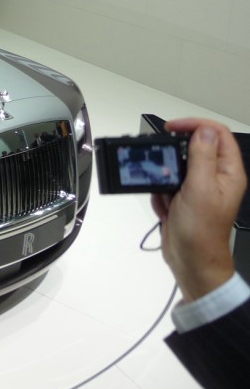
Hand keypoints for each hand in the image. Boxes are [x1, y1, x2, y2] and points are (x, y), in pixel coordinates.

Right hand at [151, 118, 246, 301]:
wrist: (191, 263)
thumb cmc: (200, 229)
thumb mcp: (199, 188)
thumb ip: (201, 156)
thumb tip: (203, 130)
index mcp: (228, 172)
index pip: (217, 135)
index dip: (195, 125)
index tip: (171, 128)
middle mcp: (215, 177)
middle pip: (194, 149)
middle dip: (173, 156)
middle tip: (160, 162)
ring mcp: (199, 189)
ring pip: (176, 167)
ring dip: (164, 179)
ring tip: (165, 195)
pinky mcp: (183, 199)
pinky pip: (166, 185)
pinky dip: (160, 194)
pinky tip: (165, 208)